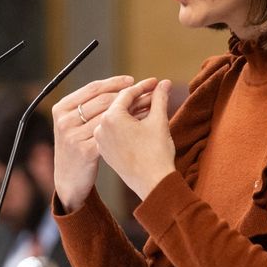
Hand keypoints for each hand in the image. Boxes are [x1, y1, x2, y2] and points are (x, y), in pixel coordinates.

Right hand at [52, 75, 136, 211]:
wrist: (68, 179)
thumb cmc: (76, 146)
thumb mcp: (73, 124)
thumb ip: (87, 106)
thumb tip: (114, 85)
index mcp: (62, 108)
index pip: (92, 88)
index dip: (114, 82)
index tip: (132, 80)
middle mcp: (66, 121)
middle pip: (103, 100)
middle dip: (128, 93)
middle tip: (147, 90)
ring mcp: (74, 136)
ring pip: (111, 116)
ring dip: (133, 108)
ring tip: (150, 104)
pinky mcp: (85, 151)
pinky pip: (113, 134)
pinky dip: (130, 126)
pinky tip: (143, 124)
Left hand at [94, 78, 176, 200]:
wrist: (153, 184)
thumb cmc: (156, 154)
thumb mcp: (159, 121)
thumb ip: (159, 99)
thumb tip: (164, 84)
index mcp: (111, 118)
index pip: (127, 94)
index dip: (144, 86)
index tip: (156, 83)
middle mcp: (101, 128)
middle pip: (120, 105)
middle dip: (139, 98)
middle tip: (156, 91)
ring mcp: (102, 141)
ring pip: (117, 118)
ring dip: (133, 111)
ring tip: (151, 107)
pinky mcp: (105, 152)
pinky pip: (115, 131)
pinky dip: (127, 125)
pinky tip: (141, 122)